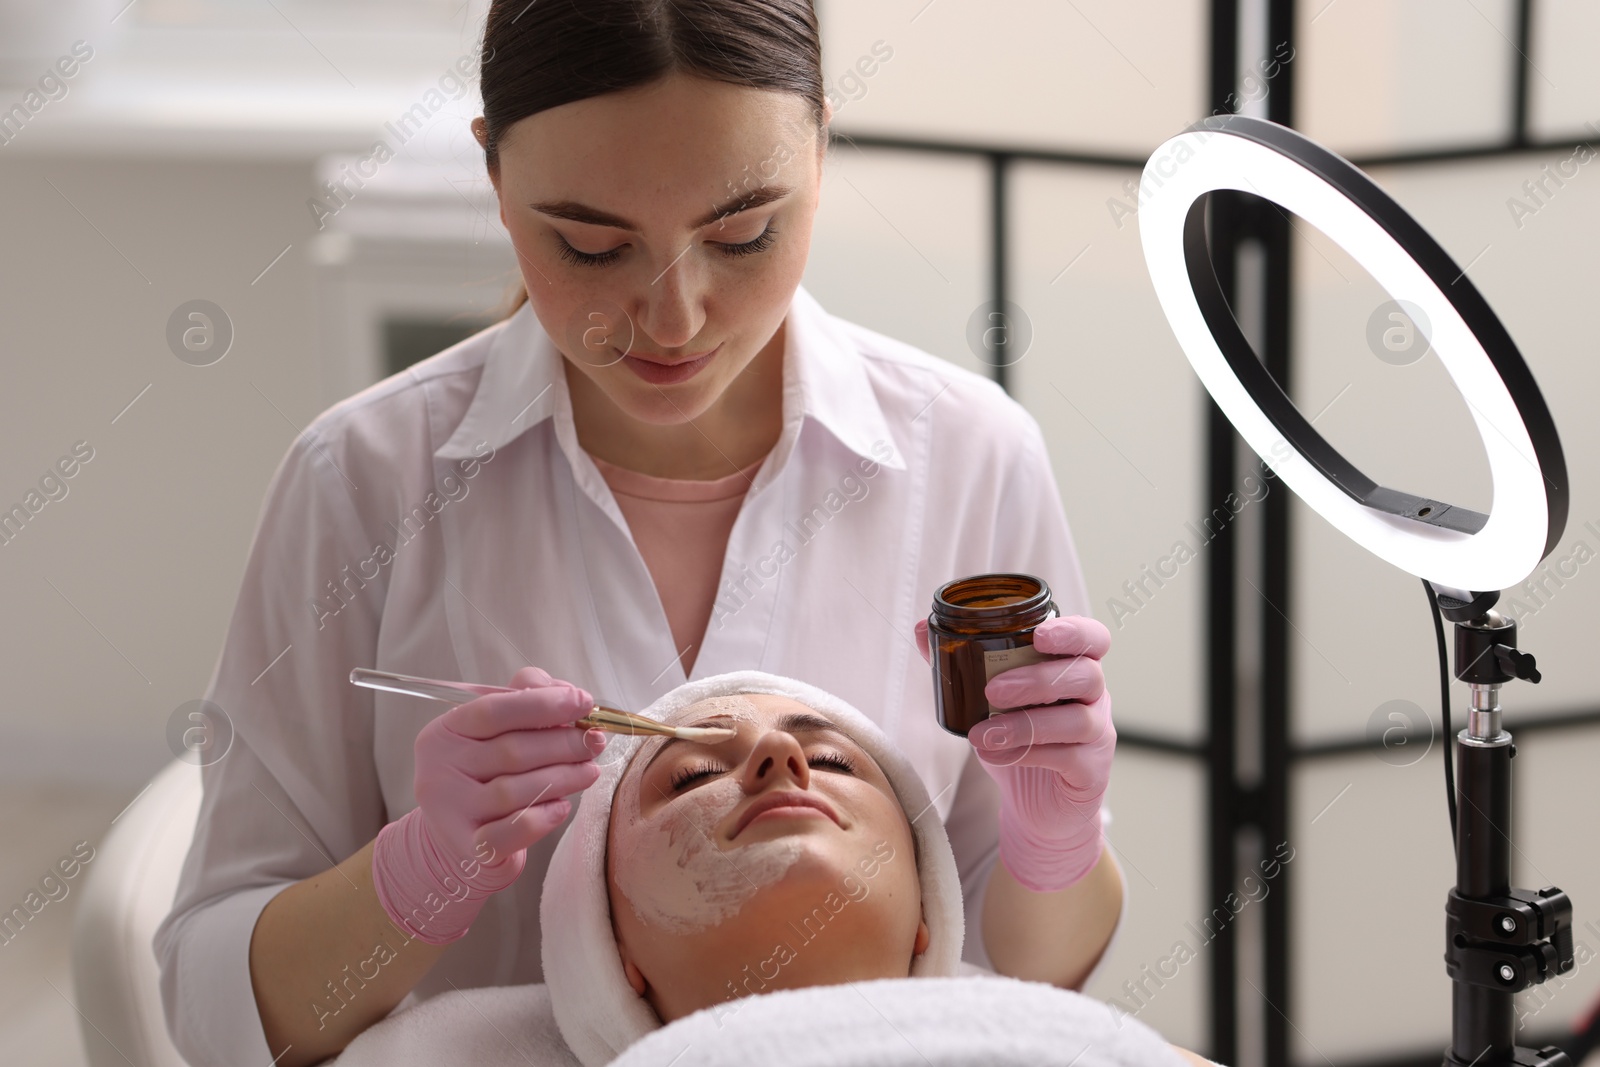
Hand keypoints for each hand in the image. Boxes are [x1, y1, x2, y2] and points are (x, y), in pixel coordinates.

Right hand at [371, 666, 607, 943]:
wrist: (455, 845)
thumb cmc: (483, 779)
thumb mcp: (493, 735)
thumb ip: (523, 702)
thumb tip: (566, 691)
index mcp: (445, 733)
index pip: (494, 710)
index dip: (544, 704)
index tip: (584, 702)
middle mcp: (440, 770)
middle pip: (511, 750)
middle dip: (563, 742)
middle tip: (595, 741)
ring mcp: (451, 812)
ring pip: (515, 789)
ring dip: (563, 777)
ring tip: (589, 771)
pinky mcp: (471, 849)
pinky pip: (514, 829)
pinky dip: (544, 817)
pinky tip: (563, 807)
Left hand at [915, 615, 1115, 891]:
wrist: (1038, 806)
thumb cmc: (1018, 740)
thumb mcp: (987, 699)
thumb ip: (959, 662)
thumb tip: (921, 629)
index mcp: (1071, 668)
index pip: (1093, 638)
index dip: (1073, 632)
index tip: (1038, 636)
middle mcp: (1093, 697)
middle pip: (1085, 674)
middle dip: (1036, 679)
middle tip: (991, 689)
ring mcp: (1098, 734)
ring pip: (1078, 719)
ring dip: (1025, 724)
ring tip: (982, 733)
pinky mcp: (1092, 771)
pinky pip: (1069, 757)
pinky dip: (1028, 755)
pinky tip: (995, 757)